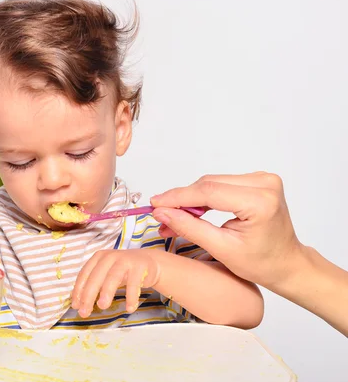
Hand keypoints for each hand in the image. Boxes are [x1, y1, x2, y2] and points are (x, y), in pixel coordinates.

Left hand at [71, 249, 158, 317]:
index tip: (76, 306)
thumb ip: (94, 285)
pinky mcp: (139, 267)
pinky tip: (129, 308)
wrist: (148, 261)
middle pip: (96, 276)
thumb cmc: (122, 271)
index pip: (84, 274)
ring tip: (102, 306)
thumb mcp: (106, 274)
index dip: (78, 290)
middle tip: (85, 312)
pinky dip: (131, 297)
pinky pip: (134, 283)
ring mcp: (125, 260)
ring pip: (113, 276)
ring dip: (106, 292)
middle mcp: (110, 257)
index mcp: (98, 258)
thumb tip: (79, 304)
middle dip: (89, 295)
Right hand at [150, 172, 303, 287]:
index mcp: (260, 202)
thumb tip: (162, 213)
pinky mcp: (257, 180)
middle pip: (209, 184)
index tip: (155, 204)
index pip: (209, 192)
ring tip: (174, 215)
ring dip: (191, 198)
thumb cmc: (261, 262)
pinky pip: (221, 183)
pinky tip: (192, 210)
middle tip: (161, 214)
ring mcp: (263, 179)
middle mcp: (264, 184)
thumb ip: (189, 228)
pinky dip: (204, 196)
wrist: (286, 263)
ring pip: (212, 182)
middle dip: (181, 199)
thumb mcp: (221, 249)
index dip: (177, 197)